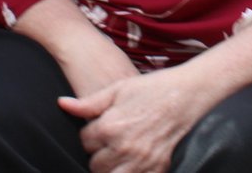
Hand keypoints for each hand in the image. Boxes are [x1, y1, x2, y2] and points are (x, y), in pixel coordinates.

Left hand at [59, 65, 213, 172]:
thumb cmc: (154, 88)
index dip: (90, 134)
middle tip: (110, 141)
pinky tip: (132, 162)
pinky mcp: (157, 170)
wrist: (189, 94)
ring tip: (118, 154)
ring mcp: (141, 162)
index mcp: (110, 126)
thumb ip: (89, 103)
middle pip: (94, 164)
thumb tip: (62, 104)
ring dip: (111, 168)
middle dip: (99, 153)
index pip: (84, 142)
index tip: (99, 128)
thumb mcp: (118, 89)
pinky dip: (130, 172)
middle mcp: (123, 148)